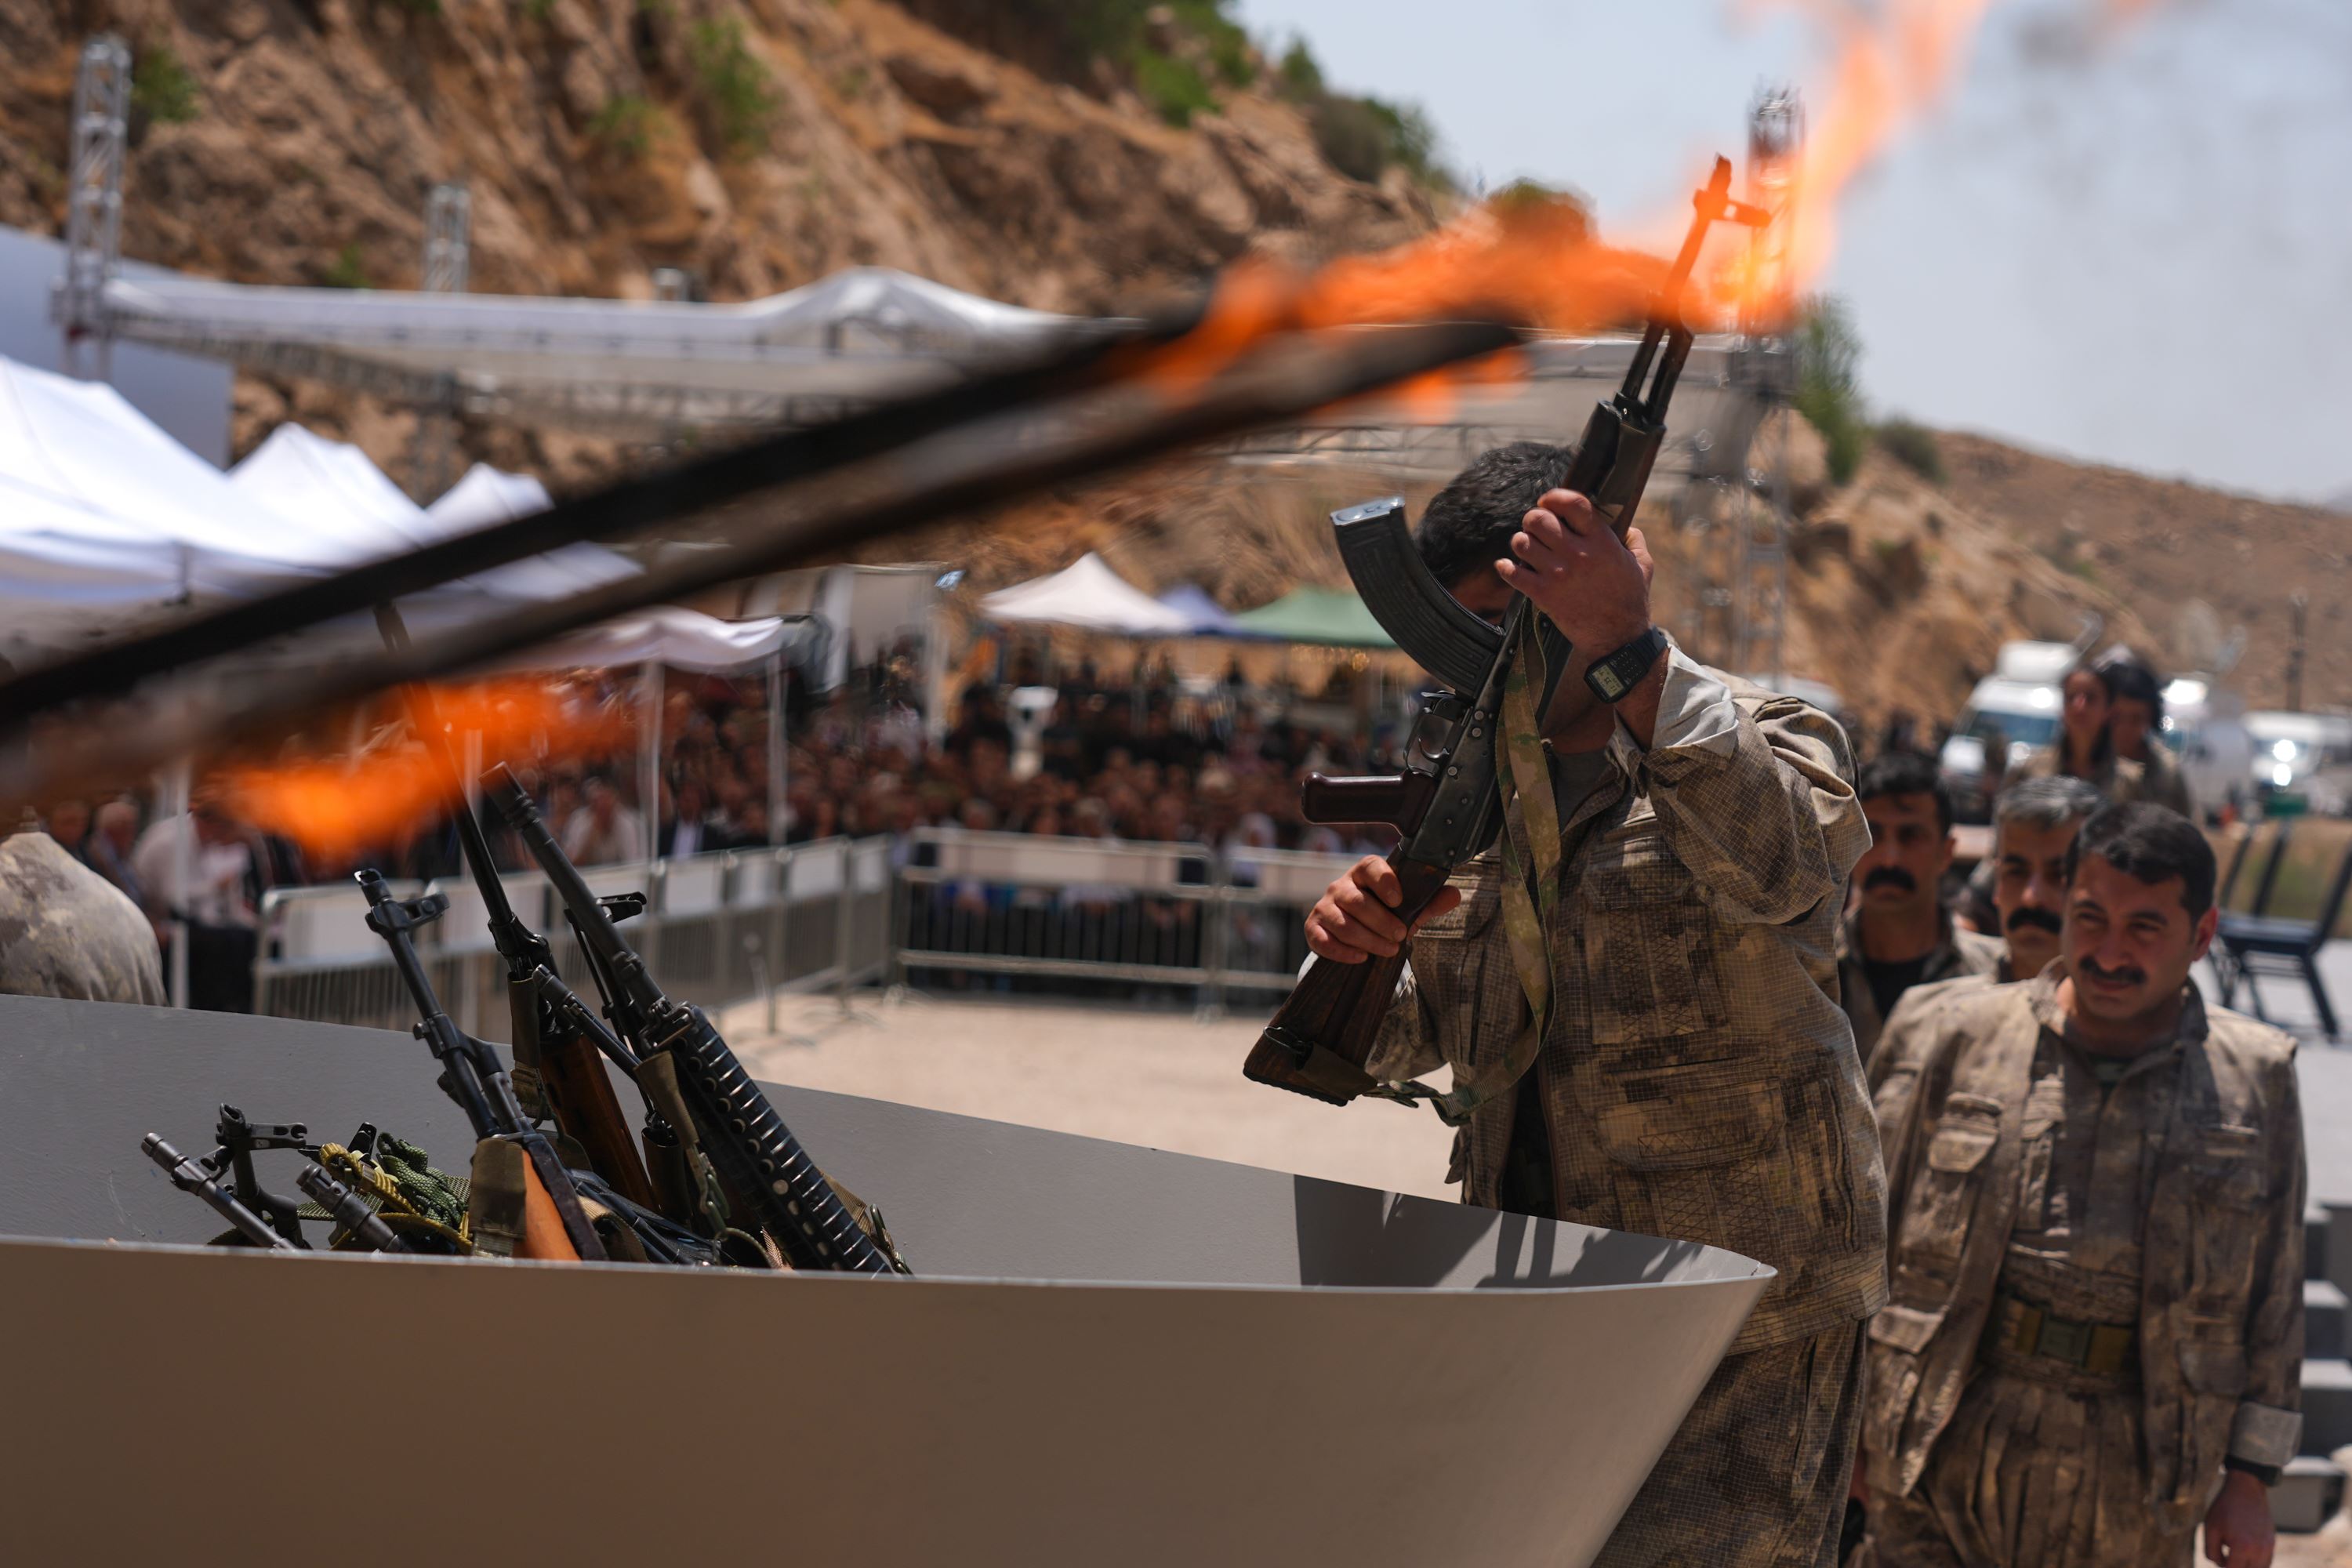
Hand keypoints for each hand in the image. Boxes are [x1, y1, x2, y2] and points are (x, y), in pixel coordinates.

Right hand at [1304, 855, 1460, 963]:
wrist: (1355, 931)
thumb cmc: (1384, 913)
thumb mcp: (1408, 907)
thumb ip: (1429, 901)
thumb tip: (1453, 895)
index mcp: (1364, 873)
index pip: (1369, 866)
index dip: (1384, 881)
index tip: (1398, 900)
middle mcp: (1340, 886)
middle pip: (1356, 901)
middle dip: (1381, 922)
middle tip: (1401, 936)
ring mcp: (1324, 907)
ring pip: (1343, 924)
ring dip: (1368, 940)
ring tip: (1388, 950)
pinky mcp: (1313, 929)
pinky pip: (1323, 941)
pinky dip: (1343, 952)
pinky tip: (1361, 958)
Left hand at [1494, 489, 1654, 653]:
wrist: (1618, 637)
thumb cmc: (1631, 599)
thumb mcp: (1642, 564)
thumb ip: (1633, 540)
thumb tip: (1625, 526)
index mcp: (1601, 541)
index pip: (1573, 503)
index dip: (1554, 497)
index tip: (1548, 501)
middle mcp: (1577, 553)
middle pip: (1539, 519)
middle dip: (1534, 519)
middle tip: (1536, 527)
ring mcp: (1558, 574)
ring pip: (1522, 543)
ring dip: (1522, 542)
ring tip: (1528, 548)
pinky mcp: (1543, 594)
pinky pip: (1513, 573)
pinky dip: (1505, 568)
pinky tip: (1507, 566)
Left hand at [2203, 1468, 2273, 1567]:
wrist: (2246, 1490)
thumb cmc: (2224, 1508)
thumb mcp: (2210, 1528)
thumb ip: (2211, 1551)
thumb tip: (2220, 1564)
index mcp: (2241, 1547)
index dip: (2222, 1565)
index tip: (2219, 1555)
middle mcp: (2259, 1550)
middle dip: (2235, 1566)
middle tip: (2227, 1556)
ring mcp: (2268, 1547)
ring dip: (2248, 1566)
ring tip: (2237, 1554)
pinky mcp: (2272, 1542)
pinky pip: (2267, 1562)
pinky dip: (2257, 1563)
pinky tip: (2246, 1553)